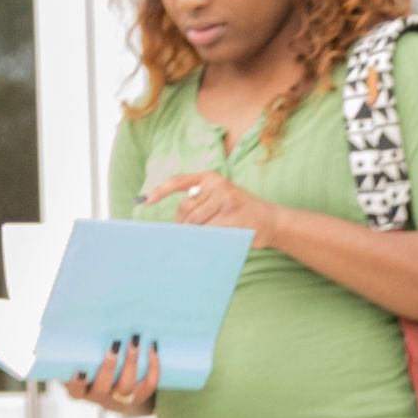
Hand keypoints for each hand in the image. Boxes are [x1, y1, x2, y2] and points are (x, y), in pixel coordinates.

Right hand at [66, 337, 161, 416]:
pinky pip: (149, 384)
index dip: (77, 383)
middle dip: (109, 366)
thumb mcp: (78, 361)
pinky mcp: (140, 395)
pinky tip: (152, 348)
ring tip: (134, 340)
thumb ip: (72, 346)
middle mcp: (100, 397)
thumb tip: (66, 314)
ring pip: (127, 385)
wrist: (116, 393)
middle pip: (104, 386)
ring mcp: (121, 398)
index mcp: (81, 391)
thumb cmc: (90, 367)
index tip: (81, 370)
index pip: (76, 391)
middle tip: (114, 344)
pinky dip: (153, 367)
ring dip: (131, 362)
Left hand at [141, 165, 267, 232]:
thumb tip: (176, 222)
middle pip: (185, 207)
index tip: (146, 200)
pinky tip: (213, 239)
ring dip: (196, 233)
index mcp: (210, 178)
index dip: (160, 191)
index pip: (179, 181)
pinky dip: (206, 237)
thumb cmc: (241, 214)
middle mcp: (216, 183)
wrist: (272, 221)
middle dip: (183, 225)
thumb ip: (200, 204)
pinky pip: (208, 229)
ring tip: (205, 238)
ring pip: (195, 221)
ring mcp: (224, 197)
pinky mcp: (231, 212)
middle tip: (188, 236)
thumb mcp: (219, 201)